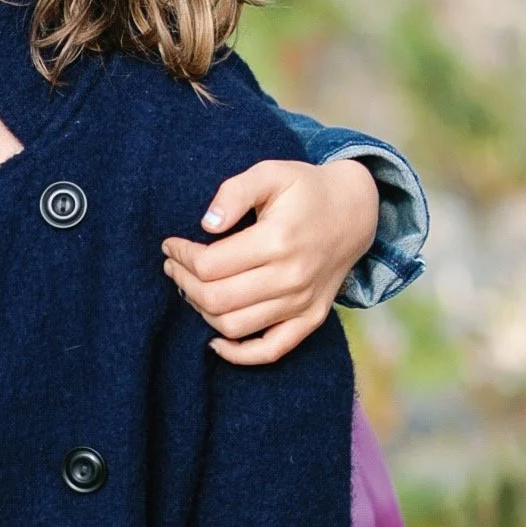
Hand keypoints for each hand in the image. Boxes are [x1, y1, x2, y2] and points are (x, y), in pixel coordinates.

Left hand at [161, 156, 378, 365]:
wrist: (354, 211)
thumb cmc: (305, 189)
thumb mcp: (271, 172)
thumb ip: (235, 191)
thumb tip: (207, 224)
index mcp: (278, 240)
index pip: (209, 265)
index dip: (181, 257)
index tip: (171, 246)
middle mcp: (292, 277)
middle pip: (216, 299)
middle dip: (184, 283)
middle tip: (174, 267)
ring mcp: (303, 303)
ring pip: (234, 326)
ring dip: (201, 311)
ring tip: (191, 288)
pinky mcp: (311, 318)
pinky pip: (271, 351)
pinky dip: (239, 354)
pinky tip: (216, 340)